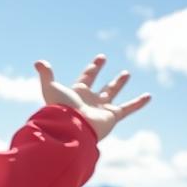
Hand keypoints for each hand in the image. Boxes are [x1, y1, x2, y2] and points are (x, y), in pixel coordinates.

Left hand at [34, 54, 150, 141]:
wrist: (71, 128)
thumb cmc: (60, 109)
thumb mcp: (50, 88)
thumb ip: (46, 74)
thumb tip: (38, 62)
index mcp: (78, 93)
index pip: (87, 77)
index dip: (93, 68)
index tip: (101, 58)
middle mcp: (90, 100)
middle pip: (99, 85)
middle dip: (102, 73)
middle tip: (109, 63)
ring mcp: (101, 108)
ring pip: (112, 93)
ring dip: (119, 83)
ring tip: (126, 74)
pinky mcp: (112, 117)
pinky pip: (128, 109)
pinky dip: (138, 103)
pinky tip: (148, 96)